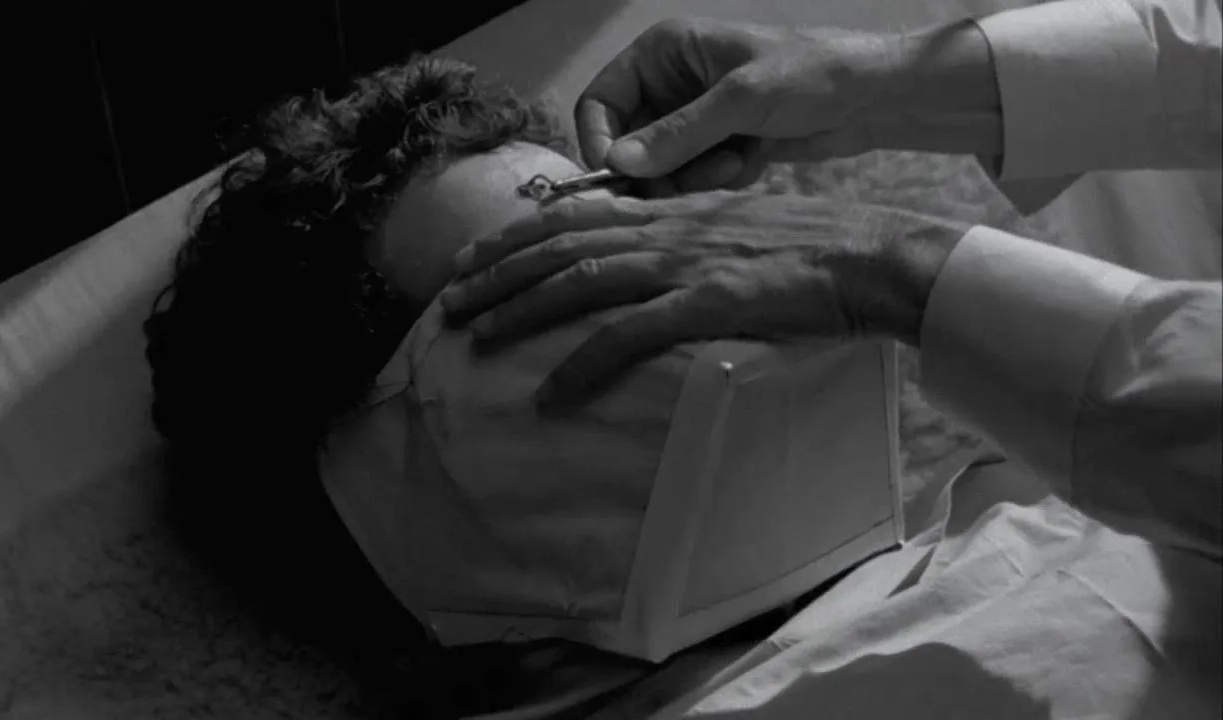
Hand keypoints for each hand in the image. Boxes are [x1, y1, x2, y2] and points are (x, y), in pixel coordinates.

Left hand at [441, 191, 966, 404]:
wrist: (872, 257)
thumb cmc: (814, 248)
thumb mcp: (739, 229)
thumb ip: (690, 240)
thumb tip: (651, 262)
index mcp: (671, 212)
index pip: (574, 214)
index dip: (514, 234)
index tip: (473, 256)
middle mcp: (666, 229)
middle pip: (560, 246)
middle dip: (497, 273)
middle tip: (450, 301)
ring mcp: (684, 264)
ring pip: (579, 282)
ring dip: (521, 311)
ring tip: (477, 340)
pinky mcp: (708, 303)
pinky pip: (628, 337)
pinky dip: (582, 365)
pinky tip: (549, 393)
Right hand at [575, 17, 1002, 193]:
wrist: (875, 99)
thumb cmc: (812, 76)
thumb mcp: (740, 102)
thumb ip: (677, 135)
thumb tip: (617, 164)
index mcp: (663, 51)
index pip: (599, 101)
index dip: (601, 141)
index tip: (620, 178)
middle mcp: (670, 83)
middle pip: (627, 143)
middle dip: (659, 167)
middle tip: (691, 180)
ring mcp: (694, 117)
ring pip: (660, 168)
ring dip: (695, 176)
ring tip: (737, 161)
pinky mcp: (717, 146)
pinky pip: (693, 178)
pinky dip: (720, 178)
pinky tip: (754, 159)